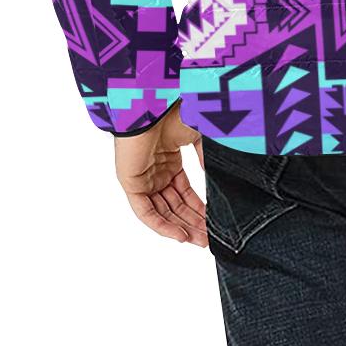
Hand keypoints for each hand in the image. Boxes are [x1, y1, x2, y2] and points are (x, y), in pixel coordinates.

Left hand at [113, 101, 207, 246]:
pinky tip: (180, 236)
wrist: (155, 103)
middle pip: (174, 206)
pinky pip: (145, 212)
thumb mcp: (199, 136)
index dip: (199, 209)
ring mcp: (143, 178)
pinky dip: (162, 226)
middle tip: (209, 240)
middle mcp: (155, 172)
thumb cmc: (176, 112)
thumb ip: (206, 159)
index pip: (184, 193)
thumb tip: (214, 180)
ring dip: (180, 228)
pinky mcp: (131, 183)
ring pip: (162, 212)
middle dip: (192, 223)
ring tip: (199, 242)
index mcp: (169, 160)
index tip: (214, 224)